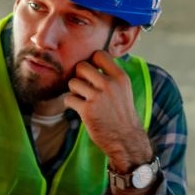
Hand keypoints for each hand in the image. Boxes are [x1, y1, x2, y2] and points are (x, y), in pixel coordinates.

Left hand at [65, 51, 152, 170]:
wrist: (126, 140)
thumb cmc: (122, 114)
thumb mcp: (124, 90)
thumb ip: (110, 76)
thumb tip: (90, 62)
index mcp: (120, 77)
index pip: (99, 55)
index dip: (91, 62)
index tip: (91, 73)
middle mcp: (109, 84)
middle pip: (81, 66)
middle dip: (79, 76)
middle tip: (84, 86)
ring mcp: (98, 97)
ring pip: (72, 82)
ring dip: (74, 91)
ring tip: (82, 99)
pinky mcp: (87, 110)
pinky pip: (68, 99)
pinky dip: (71, 104)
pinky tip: (79, 109)